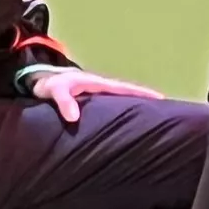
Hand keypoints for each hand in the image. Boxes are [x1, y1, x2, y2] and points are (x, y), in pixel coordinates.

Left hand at [33, 69, 163, 126]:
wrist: (42, 83)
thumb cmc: (50, 85)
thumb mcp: (55, 90)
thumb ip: (63, 101)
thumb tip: (74, 118)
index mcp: (98, 83)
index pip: (124, 88)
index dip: (142, 93)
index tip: (161, 98)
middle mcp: (102, 88)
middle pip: (129, 94)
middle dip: (147, 101)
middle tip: (167, 112)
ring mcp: (99, 96)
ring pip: (123, 102)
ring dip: (137, 107)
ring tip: (153, 121)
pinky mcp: (94, 104)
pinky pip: (114, 108)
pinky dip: (125, 113)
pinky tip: (130, 125)